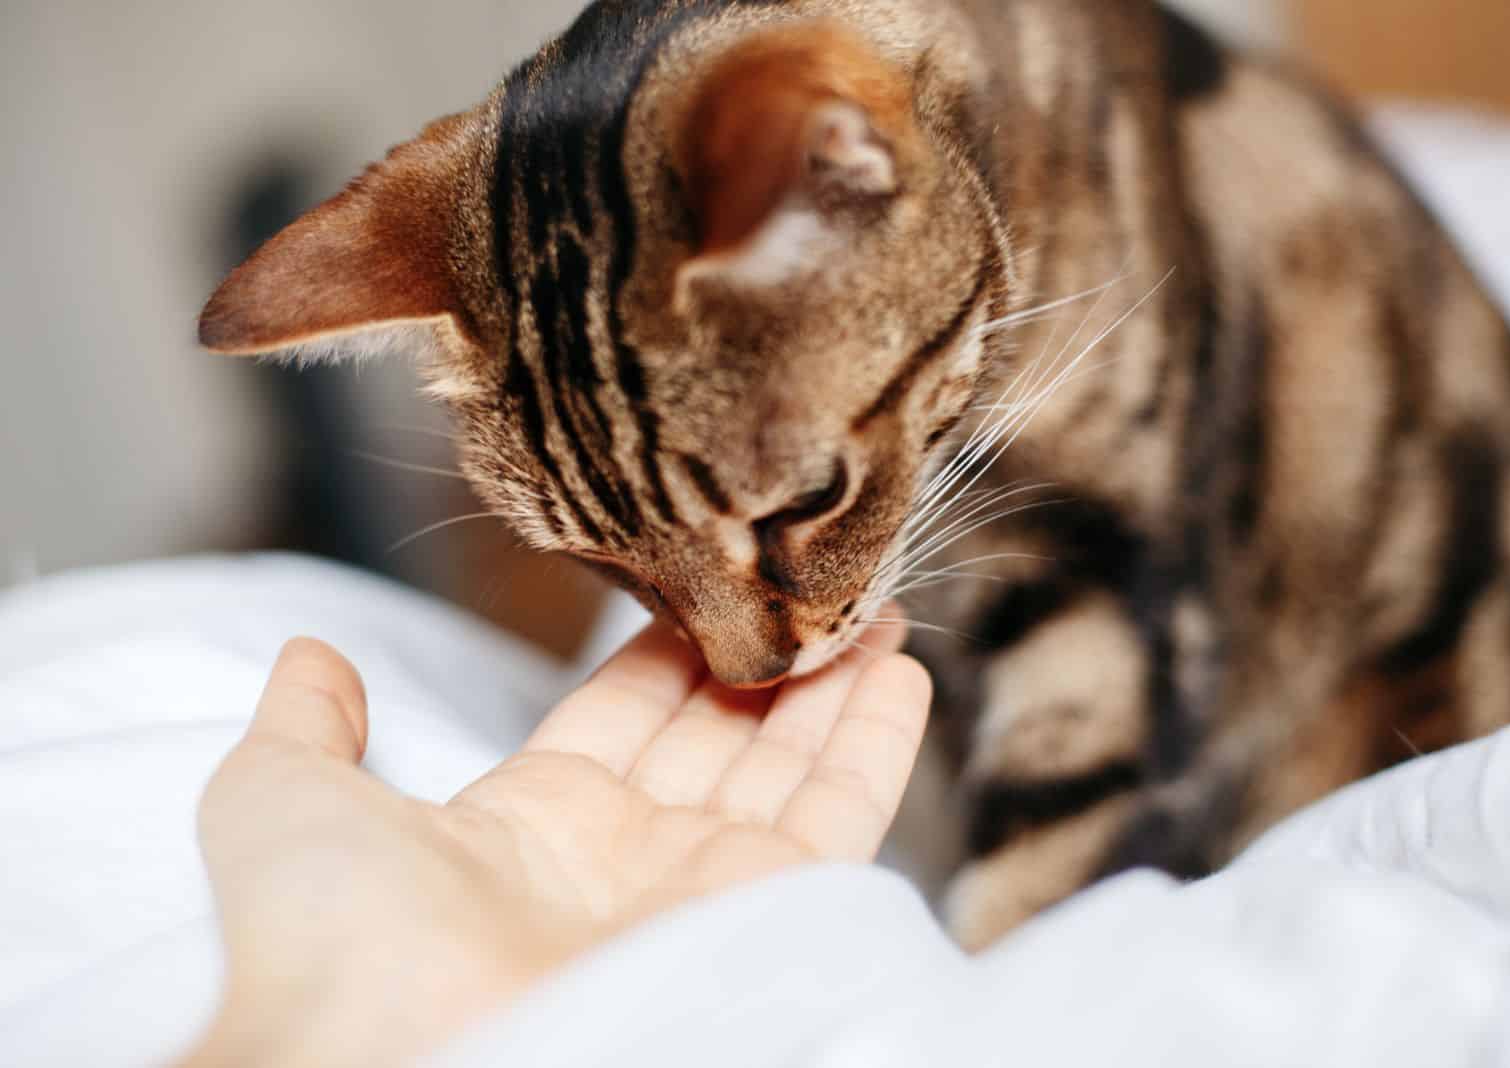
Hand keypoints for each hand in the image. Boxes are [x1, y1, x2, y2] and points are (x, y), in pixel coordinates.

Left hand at [182, 618, 930, 1067]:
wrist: (392, 1049)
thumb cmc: (328, 937)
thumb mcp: (283, 798)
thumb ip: (307, 723)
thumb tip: (309, 654)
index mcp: (530, 825)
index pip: (624, 714)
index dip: (672, 648)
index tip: (711, 580)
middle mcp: (625, 859)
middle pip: (720, 736)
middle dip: (769, 658)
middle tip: (818, 582)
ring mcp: (698, 890)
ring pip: (787, 770)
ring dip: (835, 688)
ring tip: (876, 608)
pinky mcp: (765, 917)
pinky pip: (835, 820)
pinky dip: (874, 747)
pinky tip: (899, 672)